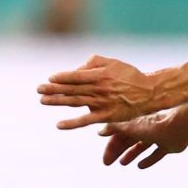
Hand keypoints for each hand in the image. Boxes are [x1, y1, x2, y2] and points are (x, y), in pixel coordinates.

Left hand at [37, 55, 164, 127]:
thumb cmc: (129, 75)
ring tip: (42, 101)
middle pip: (72, 89)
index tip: (49, 78)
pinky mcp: (106, 116)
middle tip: (38, 89)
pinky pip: (86, 120)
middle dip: (53, 89)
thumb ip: (94, 62)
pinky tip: (58, 125)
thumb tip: (76, 69)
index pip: (76, 76)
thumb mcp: (113, 62)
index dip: (62, 77)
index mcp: (100, 74)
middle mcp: (99, 89)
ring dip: (57, 102)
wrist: (149, 92)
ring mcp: (102, 103)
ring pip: (75, 103)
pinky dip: (72, 123)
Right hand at [98, 110, 187, 167]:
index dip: (111, 146)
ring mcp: (157, 136)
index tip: (105, 158)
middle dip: (117, 151)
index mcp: (135, 122)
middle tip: (108, 163)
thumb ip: (113, 128)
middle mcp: (146, 128)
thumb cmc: (154, 124)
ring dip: (131, 154)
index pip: (118, 134)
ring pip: (141, 146)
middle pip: (128, 140)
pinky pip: (157, 153)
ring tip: (123, 163)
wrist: (180, 125)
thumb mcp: (128, 126)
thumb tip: (100, 131)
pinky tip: (141, 166)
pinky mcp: (168, 144)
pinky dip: (149, 159)